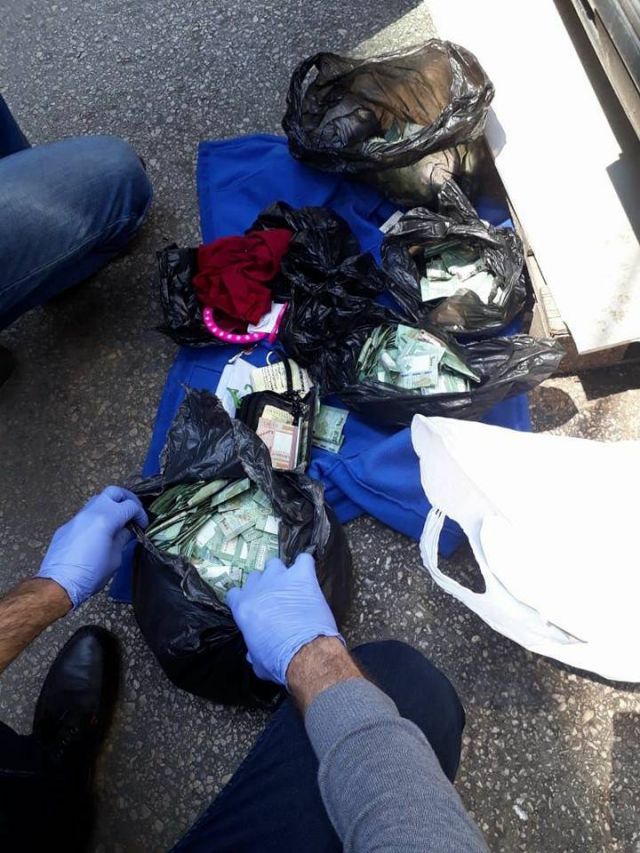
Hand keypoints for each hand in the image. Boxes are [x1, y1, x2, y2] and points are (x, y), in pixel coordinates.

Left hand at [37, 486, 147, 608]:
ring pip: (97, 500)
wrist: (59, 584)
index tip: (142, 525)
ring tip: (117, 521)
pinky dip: (96, 518)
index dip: (140, 514)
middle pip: (113, 492)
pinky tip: (99, 533)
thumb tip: (126, 531)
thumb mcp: (115, 557)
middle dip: (126, 499)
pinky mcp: (66, 527)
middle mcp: (91, 512)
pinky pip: (85, 515)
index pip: (130, 505)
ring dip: (110, 506)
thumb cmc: (91, 574)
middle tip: (133, 512)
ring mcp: (76, 518)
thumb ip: (122, 539)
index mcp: (106, 519)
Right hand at [226, 553, 342, 686]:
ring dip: (282, 572)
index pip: (234, 593)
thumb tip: (252, 654)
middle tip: (276, 597)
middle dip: (264, 584)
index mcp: (243, 607)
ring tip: (292, 584)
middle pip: (256, 576)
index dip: (244, 597)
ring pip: (275, 564)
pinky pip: (304, 560)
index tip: (253, 604)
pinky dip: (306, 565)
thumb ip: (252, 652)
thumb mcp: (257, 661)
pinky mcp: (302, 575)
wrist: (304, 652)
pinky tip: (309, 574)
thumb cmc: (278, 660)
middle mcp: (258, 588)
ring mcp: (280, 578)